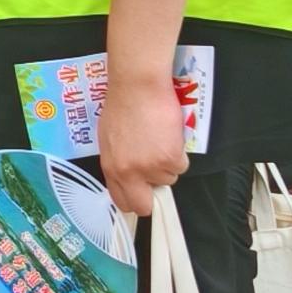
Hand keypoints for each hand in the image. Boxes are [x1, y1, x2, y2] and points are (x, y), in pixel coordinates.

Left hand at [94, 63, 188, 215]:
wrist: (138, 86)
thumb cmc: (123, 104)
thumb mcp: (110, 138)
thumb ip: (118, 161)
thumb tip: (129, 172)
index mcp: (111, 168)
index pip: (122, 201)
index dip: (135, 198)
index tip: (142, 193)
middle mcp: (129, 173)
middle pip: (144, 206)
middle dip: (153, 197)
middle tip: (158, 176)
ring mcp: (150, 168)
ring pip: (168, 179)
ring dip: (168, 164)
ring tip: (161, 139)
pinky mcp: (170, 158)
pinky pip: (181, 165)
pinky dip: (180, 152)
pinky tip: (170, 134)